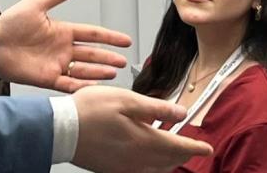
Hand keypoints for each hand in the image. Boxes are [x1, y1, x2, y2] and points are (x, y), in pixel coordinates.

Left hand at [0, 0, 130, 91]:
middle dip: (108, 57)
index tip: (125, 40)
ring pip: (84, 70)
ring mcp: (56, 64)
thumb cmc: (9, 24)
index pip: (91, 34)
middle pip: (91, 54)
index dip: (109, 37)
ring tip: (114, 73)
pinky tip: (95, 86)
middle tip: (124, 61)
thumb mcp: (36, 4)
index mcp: (61, 31)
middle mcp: (61, 48)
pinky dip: (82, 85)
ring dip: (99, 72)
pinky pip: (69, 83)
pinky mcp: (47, 78)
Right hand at [71, 86, 212, 171]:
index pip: (180, 148)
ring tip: (168, 150)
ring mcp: (125, 168)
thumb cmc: (89, 111)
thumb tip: (181, 112)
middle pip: (169, 162)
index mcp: (145, 141)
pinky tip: (143, 155)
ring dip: (167, 162)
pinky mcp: (112, 170)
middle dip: (182, 154)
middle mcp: (138, 161)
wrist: (60, 130)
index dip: (196, 147)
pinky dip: (150, 166)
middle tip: (188, 146)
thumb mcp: (126, 100)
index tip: (206, 146)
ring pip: (156, 170)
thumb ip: (156, 108)